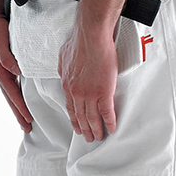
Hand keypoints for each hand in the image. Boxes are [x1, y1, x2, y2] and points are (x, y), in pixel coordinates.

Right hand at [0, 15, 32, 132]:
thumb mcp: (1, 42)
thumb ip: (7, 57)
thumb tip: (16, 71)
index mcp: (0, 72)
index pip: (13, 95)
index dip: (21, 108)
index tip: (28, 120)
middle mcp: (0, 75)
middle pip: (11, 100)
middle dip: (19, 114)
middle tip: (27, 128)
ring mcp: (2, 73)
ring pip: (11, 95)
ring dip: (18, 108)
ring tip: (25, 120)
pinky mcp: (6, 69)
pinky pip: (12, 87)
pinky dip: (17, 97)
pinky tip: (22, 101)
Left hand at [58, 19, 119, 140]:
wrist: (90, 37)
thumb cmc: (79, 43)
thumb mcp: (63, 58)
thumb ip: (63, 69)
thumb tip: (63, 74)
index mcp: (67, 85)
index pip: (70, 107)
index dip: (75, 120)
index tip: (78, 127)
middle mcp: (76, 93)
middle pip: (80, 116)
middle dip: (85, 129)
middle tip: (89, 138)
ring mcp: (90, 94)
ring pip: (93, 118)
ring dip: (97, 129)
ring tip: (100, 137)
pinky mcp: (104, 92)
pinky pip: (106, 112)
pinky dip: (110, 122)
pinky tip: (112, 128)